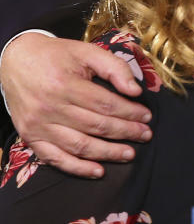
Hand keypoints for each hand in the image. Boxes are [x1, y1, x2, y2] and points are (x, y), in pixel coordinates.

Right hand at [1, 33, 151, 177]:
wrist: (16, 61)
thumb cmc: (57, 56)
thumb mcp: (87, 52)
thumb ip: (114, 67)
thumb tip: (135, 90)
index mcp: (64, 84)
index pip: (106, 104)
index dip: (130, 113)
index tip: (147, 116)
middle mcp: (49, 107)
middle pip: (95, 126)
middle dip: (125, 132)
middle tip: (145, 135)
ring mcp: (38, 125)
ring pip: (79, 145)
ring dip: (108, 153)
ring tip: (129, 154)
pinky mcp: (30, 137)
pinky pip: (55, 159)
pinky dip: (77, 168)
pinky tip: (98, 171)